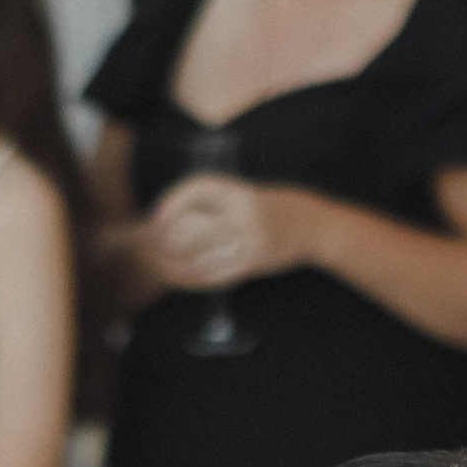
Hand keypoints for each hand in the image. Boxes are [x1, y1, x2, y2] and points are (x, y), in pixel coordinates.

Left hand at [142, 173, 302, 295]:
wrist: (315, 226)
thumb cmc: (276, 208)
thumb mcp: (248, 195)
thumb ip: (219, 203)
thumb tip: (177, 218)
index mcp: (240, 190)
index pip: (198, 188)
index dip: (173, 200)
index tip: (156, 213)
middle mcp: (244, 213)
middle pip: (195, 228)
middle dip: (168, 238)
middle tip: (152, 244)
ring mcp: (251, 239)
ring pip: (204, 256)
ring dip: (179, 264)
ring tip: (162, 267)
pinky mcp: (256, 261)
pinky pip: (220, 274)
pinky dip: (198, 278)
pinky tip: (184, 279)